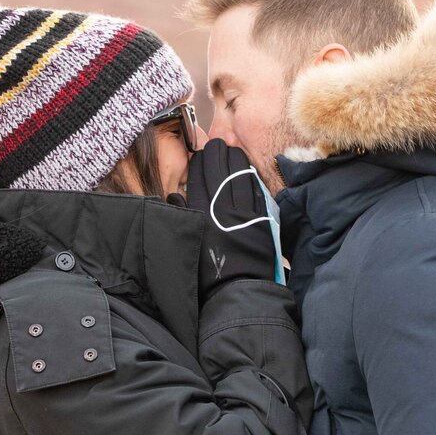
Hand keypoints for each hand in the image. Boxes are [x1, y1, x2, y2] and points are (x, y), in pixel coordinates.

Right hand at [171, 139, 276, 303]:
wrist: (237, 291)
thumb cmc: (206, 274)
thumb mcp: (185, 244)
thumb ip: (181, 217)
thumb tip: (175, 196)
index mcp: (201, 213)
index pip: (199, 179)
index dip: (200, 164)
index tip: (199, 154)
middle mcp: (222, 208)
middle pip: (220, 172)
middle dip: (217, 155)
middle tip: (216, 143)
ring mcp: (244, 212)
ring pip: (239, 177)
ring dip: (235, 160)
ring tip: (231, 149)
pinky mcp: (260, 220)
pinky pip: (255, 191)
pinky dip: (250, 177)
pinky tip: (247, 169)